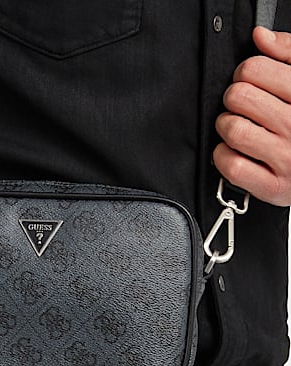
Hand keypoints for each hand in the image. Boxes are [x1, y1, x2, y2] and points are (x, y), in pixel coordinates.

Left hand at [214, 26, 290, 205]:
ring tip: (236, 128)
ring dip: (225, 127)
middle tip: (241, 106)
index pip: (255, 69)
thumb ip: (287, 54)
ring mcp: (287, 158)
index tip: (250, 81)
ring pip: (232, 130)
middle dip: (233, 98)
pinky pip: (232, 166)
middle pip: (239, 96)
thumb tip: (260, 36)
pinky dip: (223, 157)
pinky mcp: (273, 186)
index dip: (244, 72)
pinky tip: (233, 152)